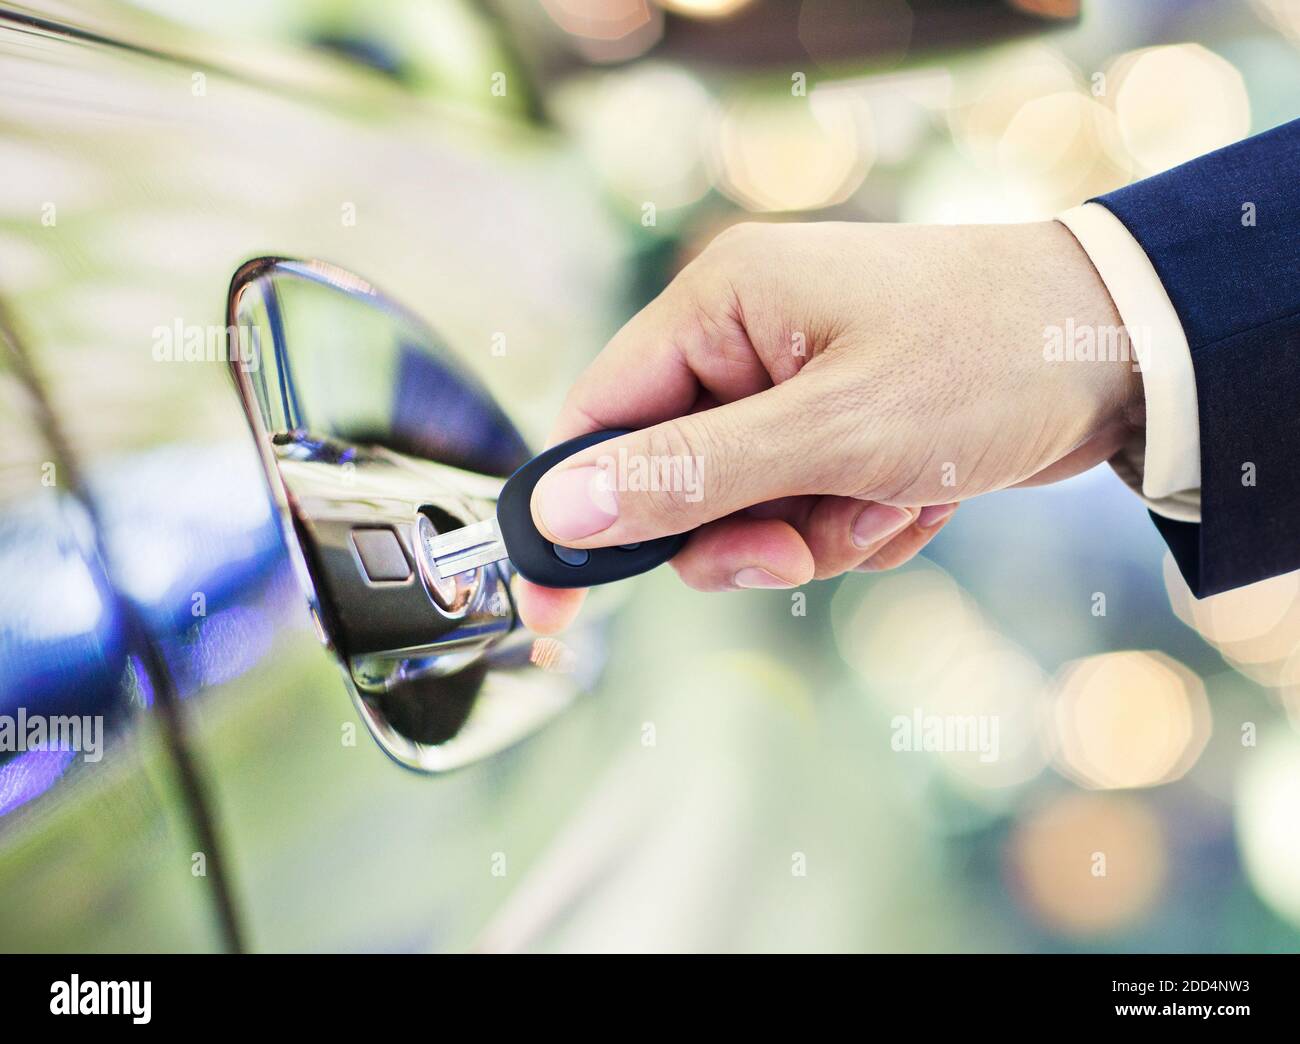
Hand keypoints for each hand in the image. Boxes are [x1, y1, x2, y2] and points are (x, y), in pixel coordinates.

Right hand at [516, 220, 1143, 633]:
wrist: (1126, 349)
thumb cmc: (984, 360)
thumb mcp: (828, 430)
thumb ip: (686, 475)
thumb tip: (564, 511)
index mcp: (721, 306)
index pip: (599, 417)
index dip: (577, 512)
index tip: (555, 601)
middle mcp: (748, 339)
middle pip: (678, 480)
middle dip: (746, 533)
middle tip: (803, 547)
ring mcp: (800, 384)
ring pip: (752, 509)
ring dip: (821, 532)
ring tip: (899, 496)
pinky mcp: (846, 422)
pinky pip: (812, 508)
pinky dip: (863, 522)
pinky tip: (926, 493)